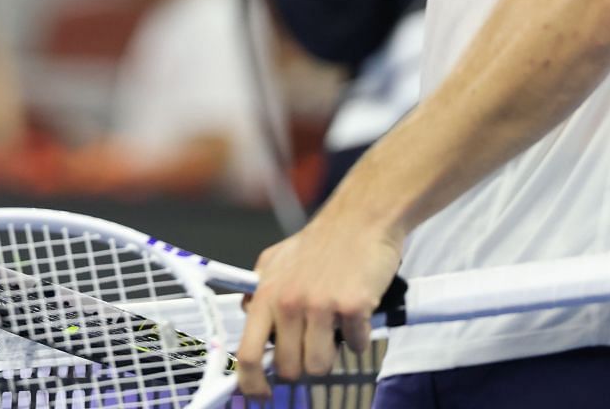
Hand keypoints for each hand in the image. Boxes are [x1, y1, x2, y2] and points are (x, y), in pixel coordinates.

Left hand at [234, 209, 402, 396]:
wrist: (361, 219)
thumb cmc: (322, 241)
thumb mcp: (276, 261)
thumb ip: (260, 291)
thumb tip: (248, 316)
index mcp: (266, 295)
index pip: (247, 354)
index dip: (251, 384)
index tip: (260, 396)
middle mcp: (289, 303)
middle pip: (290, 369)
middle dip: (303, 365)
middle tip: (315, 345)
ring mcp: (320, 306)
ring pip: (321, 365)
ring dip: (332, 354)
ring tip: (336, 327)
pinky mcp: (352, 307)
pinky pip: (356, 346)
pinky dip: (360, 336)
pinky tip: (358, 312)